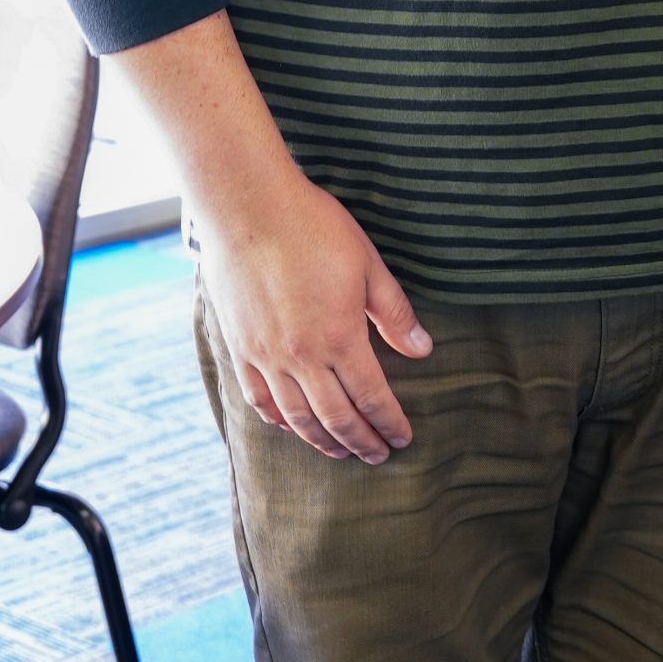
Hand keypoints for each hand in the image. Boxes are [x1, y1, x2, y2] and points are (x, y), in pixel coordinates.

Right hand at [198, 166, 432, 463]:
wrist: (248, 206)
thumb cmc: (313, 227)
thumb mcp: (367, 264)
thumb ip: (393, 313)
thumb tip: (422, 349)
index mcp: (339, 336)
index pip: (371, 396)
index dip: (389, 421)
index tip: (403, 438)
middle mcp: (300, 356)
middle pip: (336, 417)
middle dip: (362, 441)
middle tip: (379, 455)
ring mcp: (265, 356)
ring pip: (297, 417)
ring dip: (323, 440)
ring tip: (342, 451)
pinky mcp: (240, 347)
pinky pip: (259, 398)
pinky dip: (279, 420)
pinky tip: (292, 426)